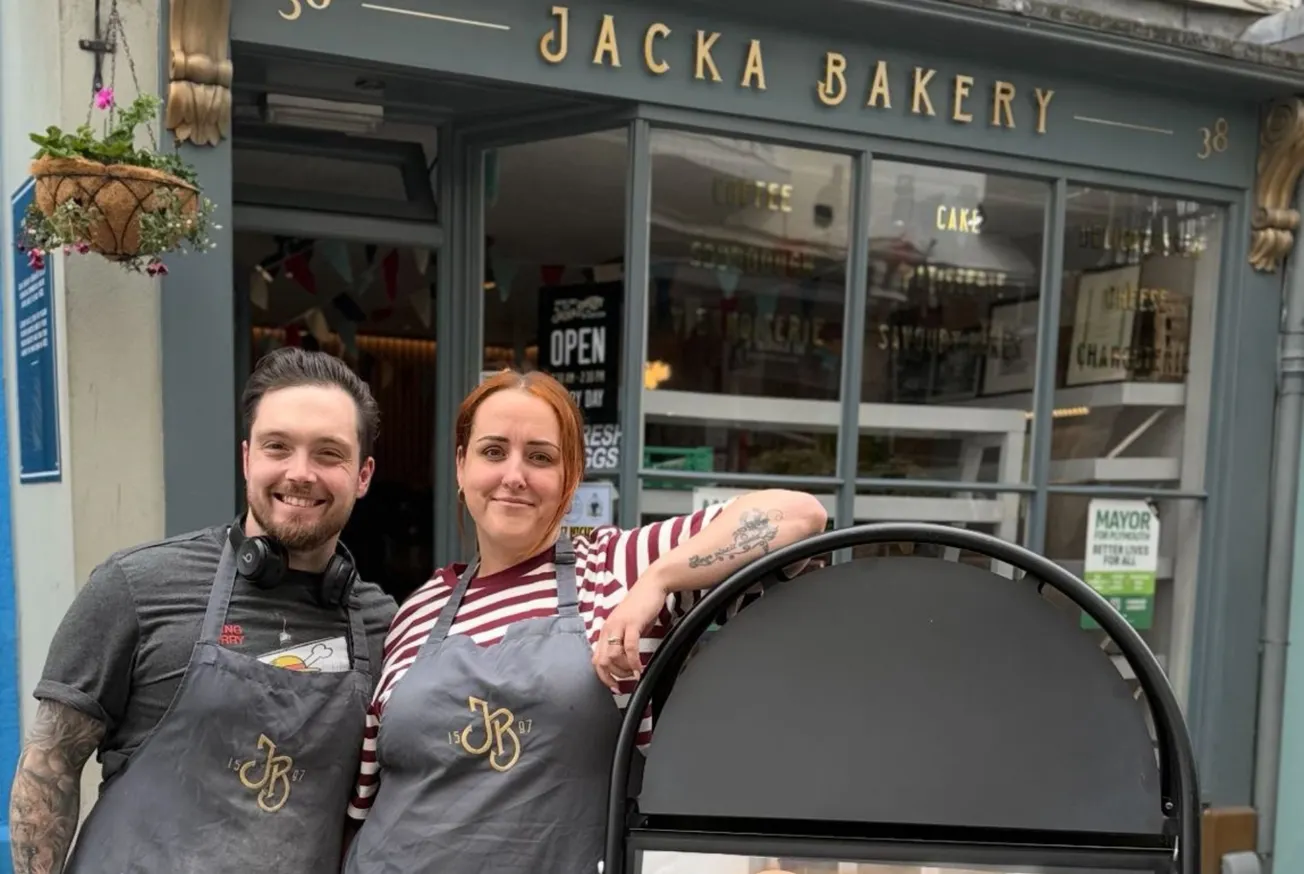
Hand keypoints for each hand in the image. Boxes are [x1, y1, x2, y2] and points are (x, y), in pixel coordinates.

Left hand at [592, 575, 667, 691]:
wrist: (652, 585)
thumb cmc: (642, 606)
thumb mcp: (628, 626)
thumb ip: (623, 642)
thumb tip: (625, 661)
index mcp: (605, 630)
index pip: (596, 659)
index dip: (604, 676)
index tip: (615, 686)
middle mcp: (608, 628)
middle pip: (602, 661)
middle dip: (614, 675)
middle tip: (627, 679)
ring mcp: (619, 625)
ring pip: (613, 656)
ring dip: (624, 669)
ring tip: (635, 671)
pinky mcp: (632, 623)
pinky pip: (629, 647)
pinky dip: (634, 661)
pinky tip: (640, 668)